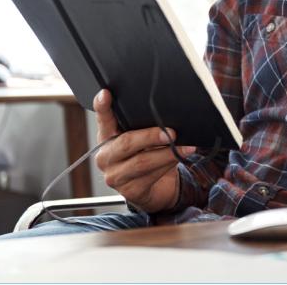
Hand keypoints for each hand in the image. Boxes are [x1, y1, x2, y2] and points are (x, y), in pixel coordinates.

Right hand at [92, 89, 195, 212]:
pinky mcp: (130, 191)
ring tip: (184, 148)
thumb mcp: (143, 138)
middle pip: (126, 142)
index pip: (103, 119)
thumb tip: (165, 115)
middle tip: (171, 133)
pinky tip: (178, 159)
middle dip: (151, 136)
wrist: (153, 189)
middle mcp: (106, 157)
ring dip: (167, 154)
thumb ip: (144, 126)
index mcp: (107, 137)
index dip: (102, 106)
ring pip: (142, 162)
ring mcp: (115, 176)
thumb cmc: (147, 156)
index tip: (105, 94)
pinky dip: (167, 166)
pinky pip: (151, 176)